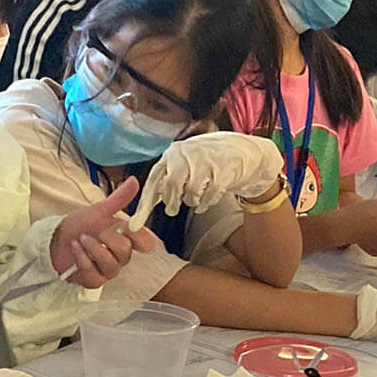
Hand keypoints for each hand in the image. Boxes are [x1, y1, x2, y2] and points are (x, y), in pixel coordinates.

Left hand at [50, 177, 155, 286]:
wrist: (56, 240)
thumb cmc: (80, 226)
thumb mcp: (99, 210)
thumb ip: (118, 199)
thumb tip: (134, 181)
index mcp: (126, 238)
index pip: (146, 243)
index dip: (140, 236)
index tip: (127, 227)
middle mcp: (120, 257)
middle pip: (125, 250)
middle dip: (107, 237)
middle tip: (95, 231)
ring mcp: (108, 271)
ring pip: (110, 263)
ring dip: (92, 247)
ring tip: (81, 238)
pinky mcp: (94, 281)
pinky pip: (93, 273)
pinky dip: (82, 258)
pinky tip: (75, 247)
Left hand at [145, 132, 285, 212]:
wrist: (242, 152)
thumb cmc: (206, 162)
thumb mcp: (183, 165)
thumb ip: (165, 182)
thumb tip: (142, 208)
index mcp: (173, 153)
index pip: (154, 179)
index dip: (146, 202)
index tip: (135, 225)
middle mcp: (187, 154)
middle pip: (171, 186)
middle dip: (172, 202)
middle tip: (174, 210)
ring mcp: (206, 161)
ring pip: (191, 192)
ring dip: (192, 201)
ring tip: (196, 198)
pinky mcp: (223, 170)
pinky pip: (209, 196)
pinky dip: (206, 203)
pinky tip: (207, 201)